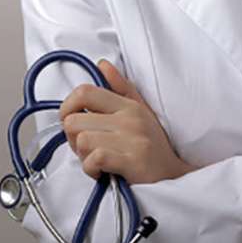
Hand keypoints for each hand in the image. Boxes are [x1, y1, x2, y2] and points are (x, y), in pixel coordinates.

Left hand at [59, 60, 194, 183]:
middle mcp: (130, 119)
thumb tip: (102, 64)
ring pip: (82, 140)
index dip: (66, 107)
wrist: (175, 178)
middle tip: (85, 149)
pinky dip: (91, 169)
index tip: (70, 121)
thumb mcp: (141, 112)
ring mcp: (132, 139)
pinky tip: (101, 172)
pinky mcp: (133, 162)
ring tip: (96, 161)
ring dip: (83, 156)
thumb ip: (120, 88)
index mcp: (128, 105)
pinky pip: (95, 158)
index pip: (84, 92)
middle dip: (72, 139)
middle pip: (74, 121)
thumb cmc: (153, 147)